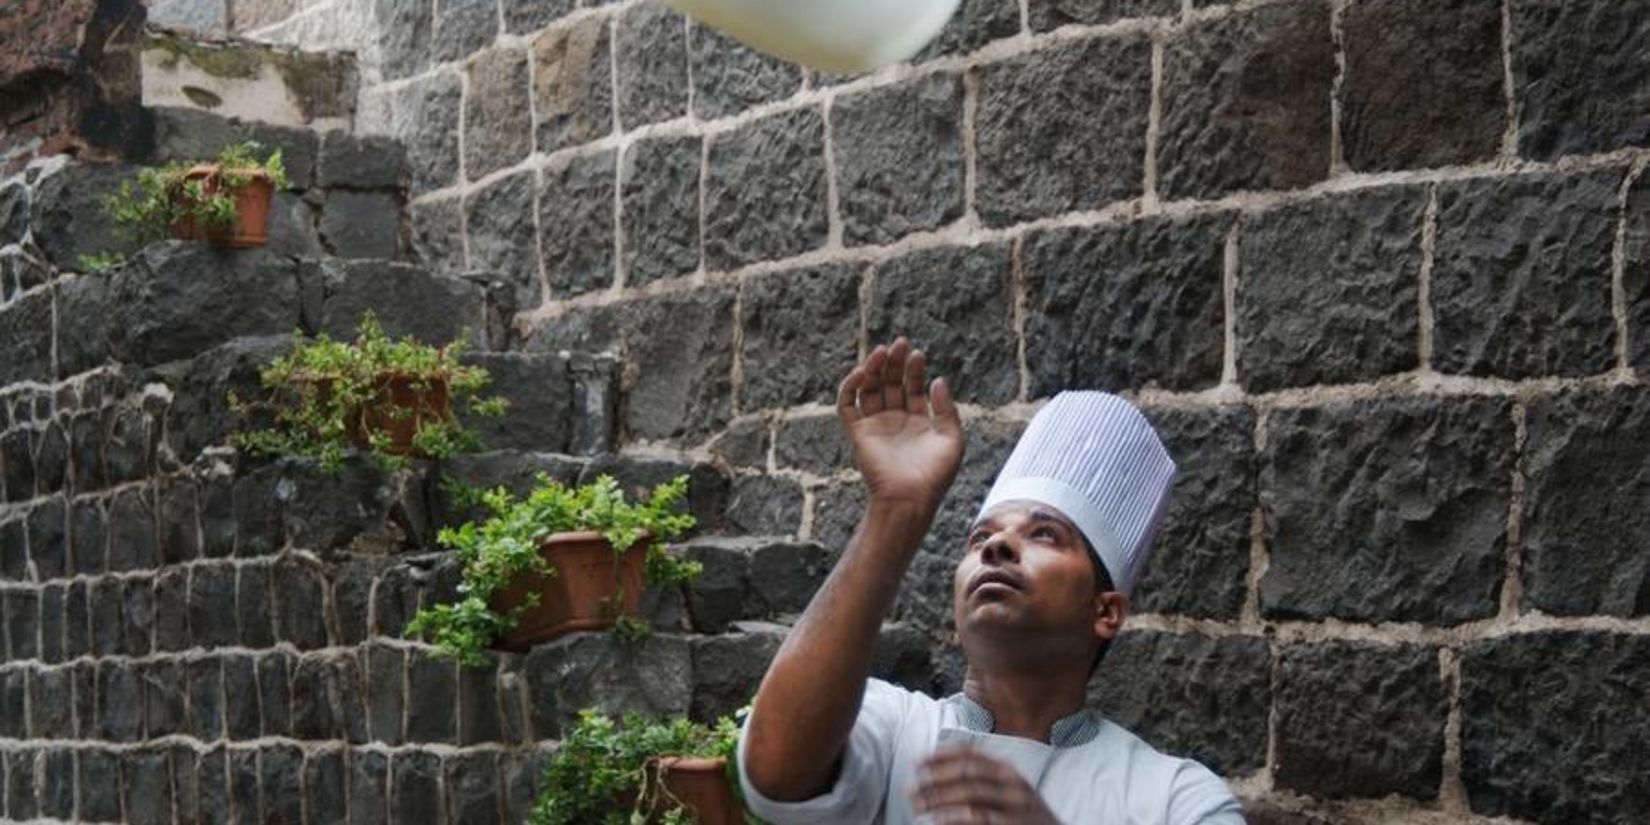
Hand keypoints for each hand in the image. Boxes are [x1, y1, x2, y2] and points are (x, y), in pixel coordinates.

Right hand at [837, 337, 965, 509]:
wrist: (910, 498)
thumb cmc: (935, 475)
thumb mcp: (953, 439)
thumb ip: (947, 409)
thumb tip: (938, 379)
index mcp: (918, 422)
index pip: (913, 387)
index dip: (914, 370)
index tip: (917, 355)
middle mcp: (895, 421)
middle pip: (891, 383)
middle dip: (894, 363)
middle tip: (899, 344)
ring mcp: (875, 425)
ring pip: (869, 388)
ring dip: (873, 368)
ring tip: (882, 352)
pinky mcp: (858, 432)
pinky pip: (847, 404)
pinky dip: (850, 387)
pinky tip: (863, 372)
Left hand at [911, 748, 1060, 824]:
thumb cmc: (1025, 817)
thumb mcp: (1010, 792)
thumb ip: (985, 780)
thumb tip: (942, 772)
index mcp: (1008, 771)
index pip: (971, 754)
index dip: (942, 756)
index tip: (918, 763)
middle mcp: (1013, 784)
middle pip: (967, 773)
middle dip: (936, 779)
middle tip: (912, 788)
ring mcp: (1015, 806)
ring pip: (970, 796)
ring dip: (939, 800)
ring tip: (918, 807)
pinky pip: (979, 819)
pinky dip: (956, 819)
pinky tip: (939, 821)